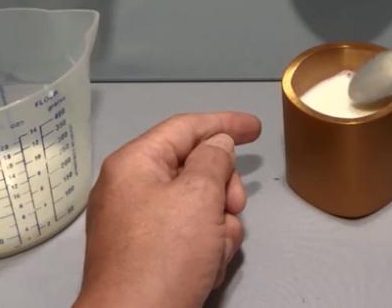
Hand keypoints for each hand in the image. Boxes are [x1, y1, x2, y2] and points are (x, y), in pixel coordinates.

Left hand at [73, 112, 261, 307]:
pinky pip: (191, 234)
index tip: (257, 128)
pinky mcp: (151, 253)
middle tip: (233, 208)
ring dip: (219, 225)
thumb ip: (214, 159)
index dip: (225, 123)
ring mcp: (142, 223)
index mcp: (135, 163)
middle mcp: (134, 188)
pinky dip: (206, 247)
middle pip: (196, 169)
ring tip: (215, 249)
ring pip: (200, 205)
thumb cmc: (165, 254)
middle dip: (223, 189)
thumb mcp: (198, 195)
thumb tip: (217, 144)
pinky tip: (206, 268)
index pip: (186, 127)